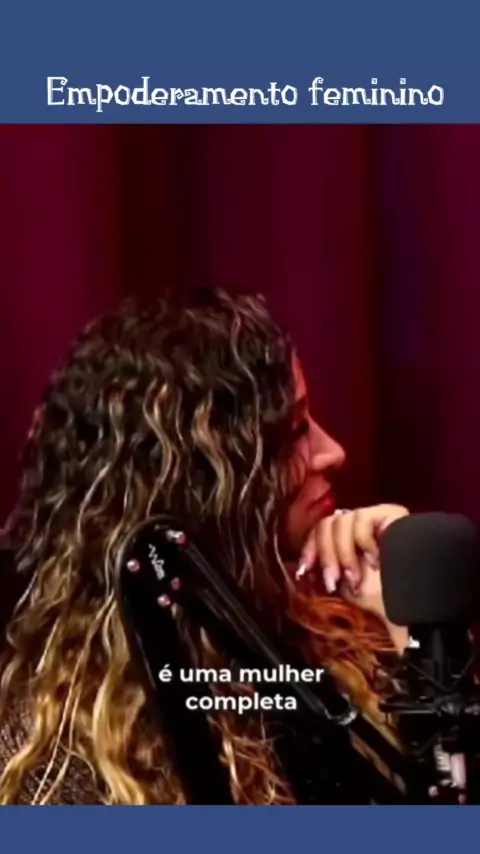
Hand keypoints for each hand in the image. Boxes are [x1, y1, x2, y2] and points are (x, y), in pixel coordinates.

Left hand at [296, 504, 408, 621]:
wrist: (413, 599)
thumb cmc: (383, 597)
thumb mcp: (344, 585)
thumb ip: (326, 569)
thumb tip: (300, 567)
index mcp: (345, 540)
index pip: (318, 531)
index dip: (309, 548)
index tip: (305, 570)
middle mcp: (357, 525)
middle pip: (325, 524)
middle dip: (325, 555)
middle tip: (333, 581)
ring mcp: (373, 517)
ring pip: (339, 521)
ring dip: (342, 554)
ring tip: (354, 577)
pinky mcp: (388, 511)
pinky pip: (360, 518)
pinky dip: (361, 542)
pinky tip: (374, 560)